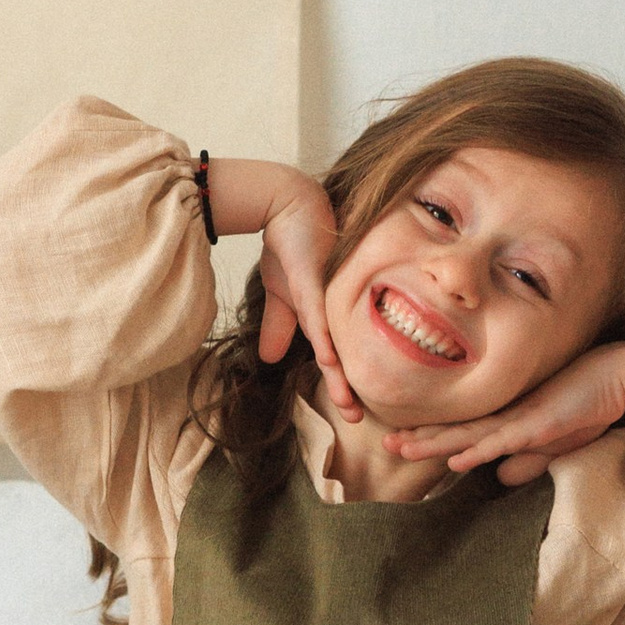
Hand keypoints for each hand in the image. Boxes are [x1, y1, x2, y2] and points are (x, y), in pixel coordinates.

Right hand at [254, 169, 360, 418]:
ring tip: (348, 405)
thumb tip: (267, 359)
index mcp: (323, 316)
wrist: (286, 205)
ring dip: (340, 376)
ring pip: (333, 344)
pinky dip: (324, 340)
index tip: (351, 412)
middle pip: (339, 357)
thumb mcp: (280, 294)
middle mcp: (331, 310)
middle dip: (346, 390)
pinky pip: (319, 316)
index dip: (339, 384)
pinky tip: (330, 363)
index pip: (332, 357)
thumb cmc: (289, 247)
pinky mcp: (314, 282)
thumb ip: (278, 327)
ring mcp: (325, 297)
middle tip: (357, 419)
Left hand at [384, 340, 624, 484]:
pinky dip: (478, 451)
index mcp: (505, 420)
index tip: (399, 443)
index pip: (460, 433)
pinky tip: (456, 459)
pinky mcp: (537, 423)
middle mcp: (505, 416)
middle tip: (384, 444)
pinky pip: (503, 440)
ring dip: (435, 443)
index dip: (430, 438)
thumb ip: (527, 461)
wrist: (616, 376)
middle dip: (419, 439)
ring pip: (469, 434)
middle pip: (455, 431)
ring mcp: (519, 418)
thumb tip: (500, 478)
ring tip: (402, 449)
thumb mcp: (554, 443)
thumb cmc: (586, 406)